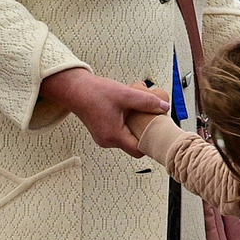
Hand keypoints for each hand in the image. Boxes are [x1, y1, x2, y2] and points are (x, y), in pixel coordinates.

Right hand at [41, 67, 167, 155]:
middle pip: (133, 144)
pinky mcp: (102, 131)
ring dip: (134, 127)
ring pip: (126, 138)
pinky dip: (126, 124)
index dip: (150, 142)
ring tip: (138, 113)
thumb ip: (147, 102)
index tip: (158, 132)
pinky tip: (127, 112)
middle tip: (151, 119)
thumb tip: (164, 107)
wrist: (74, 88)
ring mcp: (103, 137)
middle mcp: (107, 141)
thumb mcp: (126, 94)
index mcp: (113, 136)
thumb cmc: (94, 92)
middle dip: (143, 133)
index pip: (139, 150)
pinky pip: (119, 132)